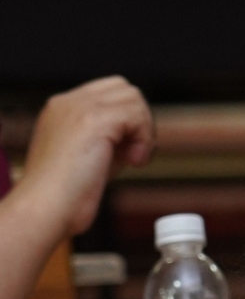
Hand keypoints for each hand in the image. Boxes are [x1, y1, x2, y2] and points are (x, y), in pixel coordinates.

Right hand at [19, 76, 152, 236]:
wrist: (46, 209)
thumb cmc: (66, 196)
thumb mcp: (91, 158)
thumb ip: (113, 141)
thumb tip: (144, 137)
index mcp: (62, 110)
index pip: (108, 93)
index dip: (128, 119)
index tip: (128, 151)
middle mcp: (68, 103)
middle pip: (123, 88)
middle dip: (139, 119)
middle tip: (135, 154)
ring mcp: (79, 108)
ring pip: (133, 97)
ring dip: (144, 130)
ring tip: (133, 160)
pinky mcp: (94, 120)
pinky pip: (136, 113)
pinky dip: (144, 139)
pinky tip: (134, 162)